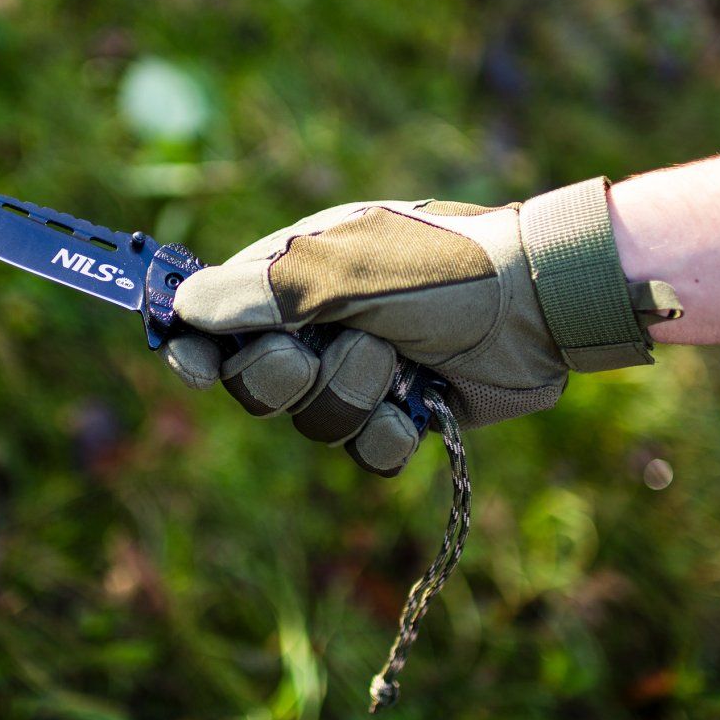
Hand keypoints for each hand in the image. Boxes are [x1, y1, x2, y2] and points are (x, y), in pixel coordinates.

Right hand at [162, 181, 678, 475]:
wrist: (536, 299)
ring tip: (399, 359)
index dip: (200, 347)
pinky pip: (366, 452)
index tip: (195, 365)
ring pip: (313, 422)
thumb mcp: (339, 271)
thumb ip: (257, 294)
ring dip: (354, 392)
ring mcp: (363, 373)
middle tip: (316, 348)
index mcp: (297, 278)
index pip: (221, 319)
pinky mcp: (402, 415)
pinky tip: (421, 400)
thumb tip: (183, 305)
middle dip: (285, 374)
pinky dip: (391, 431)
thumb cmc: (438, 267)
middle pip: (256, 383)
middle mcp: (323, 327)